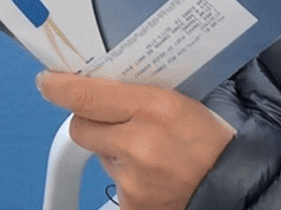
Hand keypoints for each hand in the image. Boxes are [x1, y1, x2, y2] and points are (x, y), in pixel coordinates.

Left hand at [38, 71, 235, 209]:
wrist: (234, 188)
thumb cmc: (210, 142)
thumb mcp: (177, 102)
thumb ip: (135, 94)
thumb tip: (95, 85)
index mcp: (153, 106)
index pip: (86, 95)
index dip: (59, 88)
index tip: (47, 82)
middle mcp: (138, 142)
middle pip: (81, 127)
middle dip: (90, 121)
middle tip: (116, 121)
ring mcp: (132, 178)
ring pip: (99, 155)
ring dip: (114, 150)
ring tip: (150, 152)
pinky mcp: (130, 205)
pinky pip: (113, 182)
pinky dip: (128, 178)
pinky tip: (152, 175)